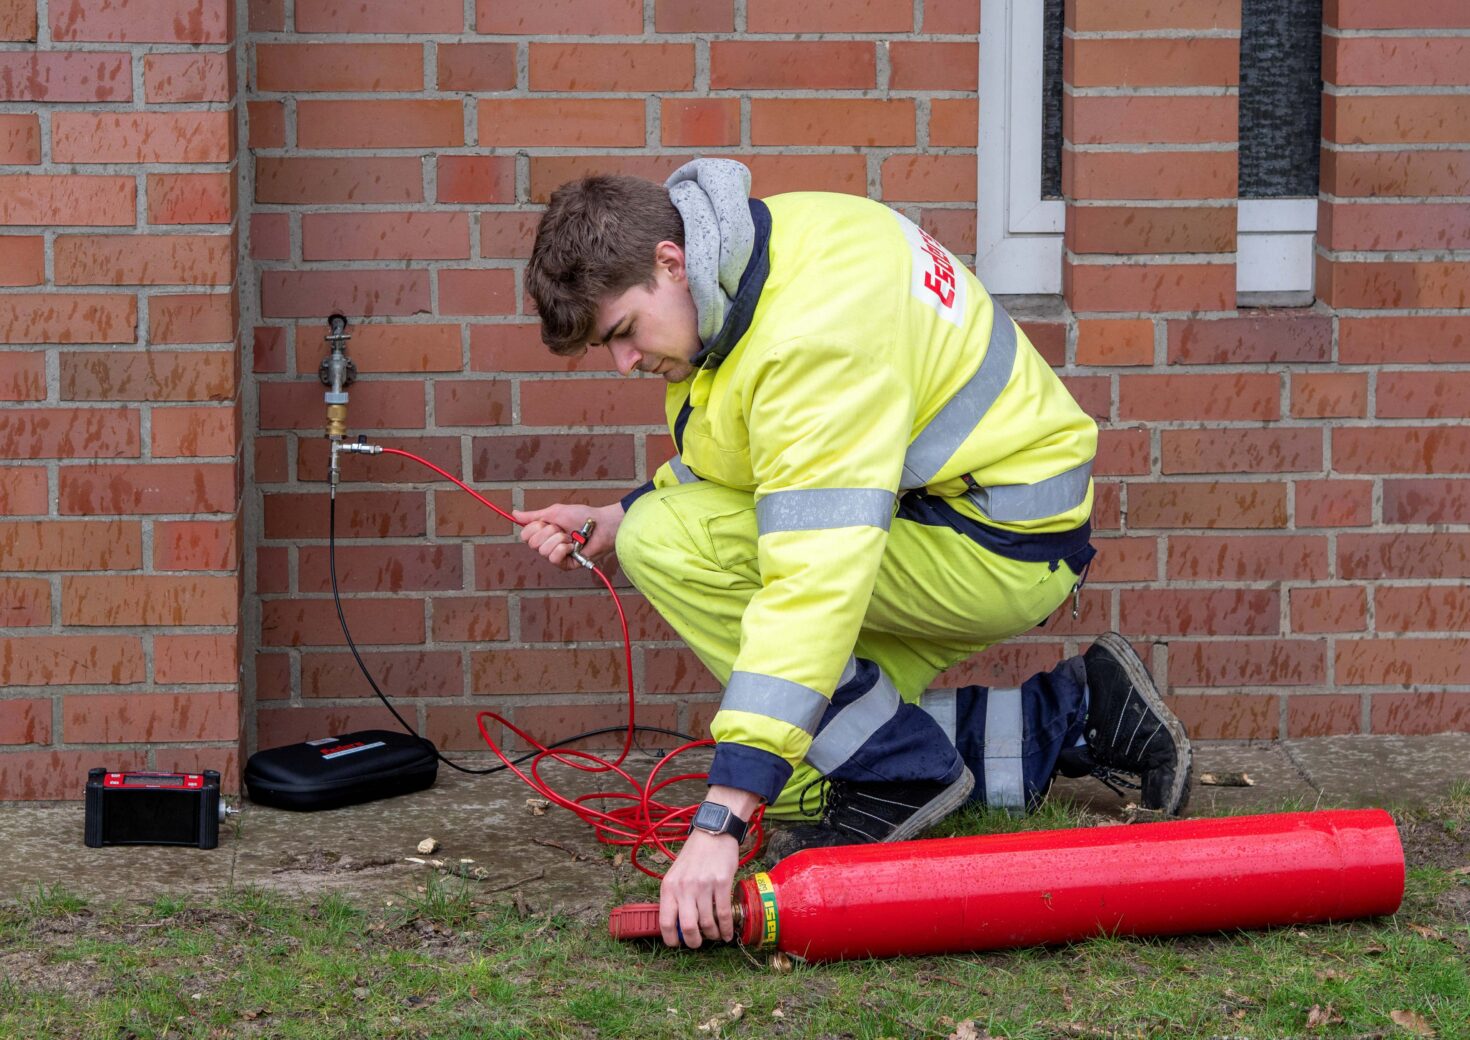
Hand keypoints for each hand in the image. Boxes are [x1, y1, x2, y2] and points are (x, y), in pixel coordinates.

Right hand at [512, 501, 623, 570]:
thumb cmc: (581, 516)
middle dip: (548, 532)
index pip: (525, 535)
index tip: (547, 522)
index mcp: (544, 533)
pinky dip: (563, 549)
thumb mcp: (554, 512)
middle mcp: (548, 545)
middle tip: (562, 529)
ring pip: (542, 551)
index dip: (534, 527)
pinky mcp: (566, 565)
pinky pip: (554, 559)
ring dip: (558, 539)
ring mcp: (557, 556)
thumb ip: (534, 516)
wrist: (600, 523)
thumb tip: (514, 513)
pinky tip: (573, 546)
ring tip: (571, 537)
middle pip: (532, 543)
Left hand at [658, 785, 760, 947]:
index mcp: (669, 886)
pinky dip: (726, 928)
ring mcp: (704, 885)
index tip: (678, 943)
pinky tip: (727, 933)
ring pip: (707, 923)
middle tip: (698, 943)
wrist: (713, 833)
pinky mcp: (722, 883)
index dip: (671, 939)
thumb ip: (674, 897)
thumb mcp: (675, 874)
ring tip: (714, 936)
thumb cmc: (694, 856)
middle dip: (694, 942)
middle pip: (687, 927)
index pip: (665, 921)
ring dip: (712, 935)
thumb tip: (676, 925)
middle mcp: (684, 887)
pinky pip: (723, 913)